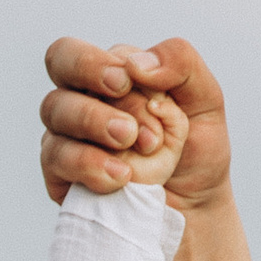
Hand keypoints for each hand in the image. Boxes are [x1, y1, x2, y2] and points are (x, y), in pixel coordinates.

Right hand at [43, 35, 230, 216]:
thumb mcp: (205, 98)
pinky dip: (88, 163)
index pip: (89, 51)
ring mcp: (68, 137)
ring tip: (130, 143)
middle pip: (59, 62)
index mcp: (114, 73)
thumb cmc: (195, 152)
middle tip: (120, 94)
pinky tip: (121, 176)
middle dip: (86, 73)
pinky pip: (57, 158)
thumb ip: (180, 62)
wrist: (194, 210)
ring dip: (94, 120)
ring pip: (55, 110)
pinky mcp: (62, 177)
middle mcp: (85, 99)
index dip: (100, 63)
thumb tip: (135, 64)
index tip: (128, 83)